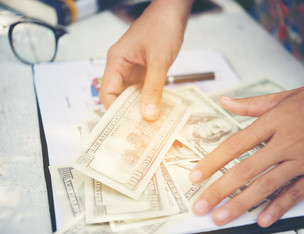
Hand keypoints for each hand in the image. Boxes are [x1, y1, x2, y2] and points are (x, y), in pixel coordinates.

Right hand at [99, 0, 192, 120]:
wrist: (173, 12)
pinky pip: (142, 89)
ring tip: (149, 124)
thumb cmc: (162, 27)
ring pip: (131, 94)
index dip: (114, 111)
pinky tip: (156, 109)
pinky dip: (148, 99)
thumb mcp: (158, 61)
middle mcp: (121, 66)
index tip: (126, 127)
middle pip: (118, 96)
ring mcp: (133, 68)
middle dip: (128, 112)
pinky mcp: (144, 70)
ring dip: (139, 107)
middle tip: (140, 130)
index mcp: (116, 61)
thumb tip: (148, 115)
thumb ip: (153, 89)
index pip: (107, 92)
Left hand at [190, 75, 303, 226]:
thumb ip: (250, 104)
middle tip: (202, 206)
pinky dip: (278, 207)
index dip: (212, 162)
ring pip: (267, 185)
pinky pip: (296, 193)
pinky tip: (261, 219)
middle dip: (220, 190)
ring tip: (222, 217)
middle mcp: (286, 142)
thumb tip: (224, 101)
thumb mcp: (282, 97)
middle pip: (246, 170)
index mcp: (273, 122)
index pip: (234, 145)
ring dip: (242, 204)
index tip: (195, 177)